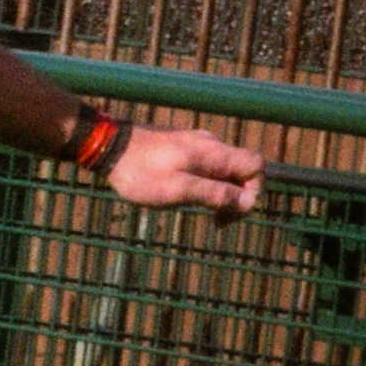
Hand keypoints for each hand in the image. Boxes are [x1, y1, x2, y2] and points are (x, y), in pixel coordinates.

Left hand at [106, 127, 264, 218]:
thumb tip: (247, 202)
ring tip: (204, 213)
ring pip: (226, 169)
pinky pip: (209, 166)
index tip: (231, 212)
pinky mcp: (183, 147)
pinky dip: (208, 184)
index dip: (255, 190)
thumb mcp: (177, 189)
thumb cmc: (140, 172)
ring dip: (222, 193)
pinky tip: (188, 197)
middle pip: (243, 169)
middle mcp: (211, 144)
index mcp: (214, 153)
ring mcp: (197, 144)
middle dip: (238, 197)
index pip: (256, 165)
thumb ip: (213, 193)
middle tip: (218, 221)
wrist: (109, 146)